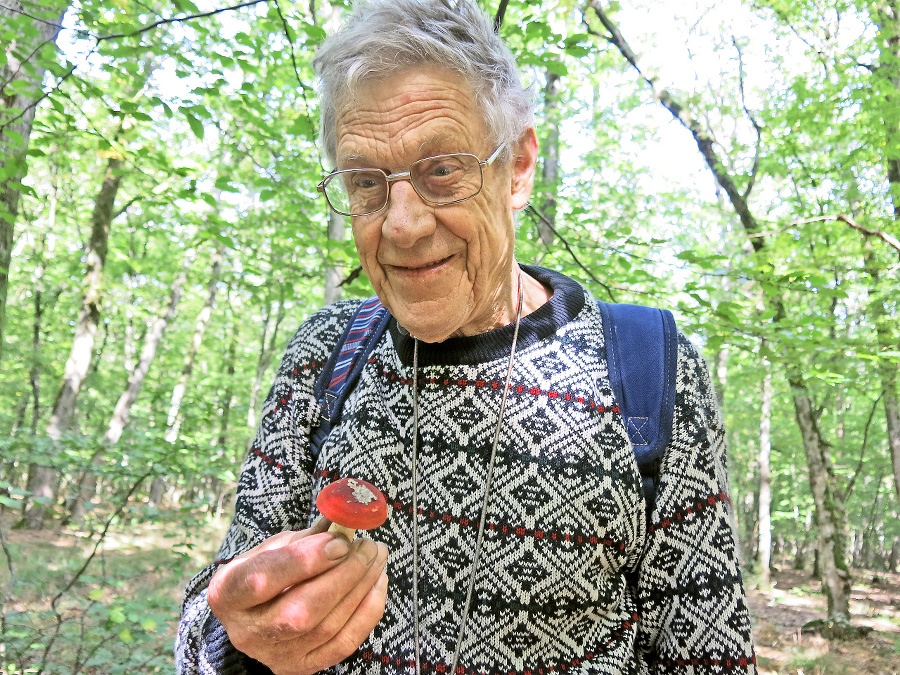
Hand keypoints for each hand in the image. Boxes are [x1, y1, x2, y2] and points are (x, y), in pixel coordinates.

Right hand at [207, 520, 388, 674]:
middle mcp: (247, 633)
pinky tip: (377, 582)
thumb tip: (344, 520)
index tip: (340, 541)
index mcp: (227, 593)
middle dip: (344, 575)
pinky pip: (344, 644)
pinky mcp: (303, 666)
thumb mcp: (274, 546)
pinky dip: (368, 611)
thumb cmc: (267, 568)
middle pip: (300, 611)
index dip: (305, 561)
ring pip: (326, 627)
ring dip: (361, 587)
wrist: (257, 611)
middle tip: (367, 546)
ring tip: (376, 557)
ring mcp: (276, 656)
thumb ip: (307, 537)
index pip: (262, 580)